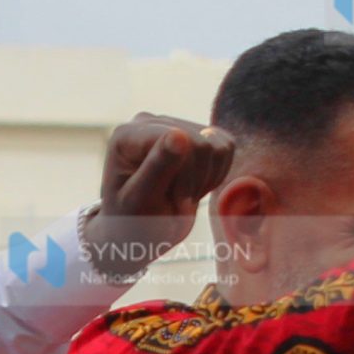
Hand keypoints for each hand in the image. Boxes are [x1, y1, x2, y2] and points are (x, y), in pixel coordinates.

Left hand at [79, 113, 235, 280]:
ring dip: (206, 179)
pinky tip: (194, 187)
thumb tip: (179, 134)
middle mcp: (149, 122)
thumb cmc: (133, 222)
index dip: (187, 178)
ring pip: (218, 144)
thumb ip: (157, 168)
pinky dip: (216, 174)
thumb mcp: (141, 202)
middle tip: (178, 206)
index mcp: (127, 135)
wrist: (139, 231)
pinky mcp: (195, 132)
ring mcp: (173, 124)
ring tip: (183, 196)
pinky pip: (226, 146)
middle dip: (195, 182)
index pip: (179, 140)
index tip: (176, 206)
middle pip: (201, 143)